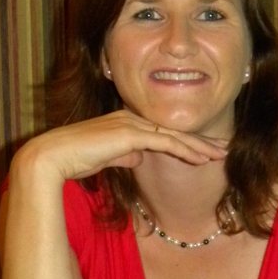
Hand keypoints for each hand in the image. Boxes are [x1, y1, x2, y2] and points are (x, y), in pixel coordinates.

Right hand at [12, 110, 227, 184]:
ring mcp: (131, 124)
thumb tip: (139, 158)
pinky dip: (185, 150)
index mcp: (125, 121)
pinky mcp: (130, 135)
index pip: (162, 130)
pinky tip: (201, 159)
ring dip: (199, 146)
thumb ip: (123, 156)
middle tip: (223, 148)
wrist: (53, 157)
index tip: (205, 149)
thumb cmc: (73, 160)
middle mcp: (131, 118)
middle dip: (200, 140)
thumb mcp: (105, 159)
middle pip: (173, 129)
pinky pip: (164, 143)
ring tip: (220, 154)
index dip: (185, 140)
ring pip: (174, 135)